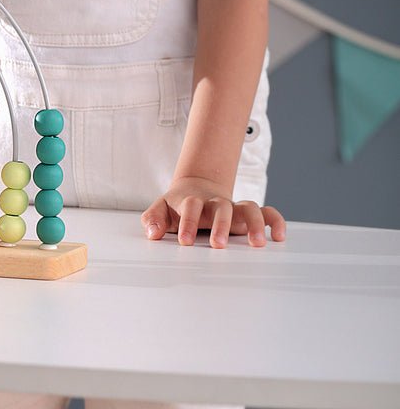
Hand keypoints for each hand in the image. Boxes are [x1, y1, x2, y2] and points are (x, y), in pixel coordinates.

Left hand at [141, 176, 285, 248]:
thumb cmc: (178, 206)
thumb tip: (152, 232)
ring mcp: (234, 209)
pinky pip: (267, 212)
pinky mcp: (248, 215)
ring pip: (248, 208)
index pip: (191, 206)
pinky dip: (275, 220)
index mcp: (193, 202)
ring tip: (258, 244)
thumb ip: (154, 218)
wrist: (196, 188)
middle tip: (218, 245)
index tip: (184, 242)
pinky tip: (279, 236)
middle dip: (221, 225)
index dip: (188, 222)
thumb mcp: (162, 209)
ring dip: (254, 223)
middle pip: (221, 207)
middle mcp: (216, 204)